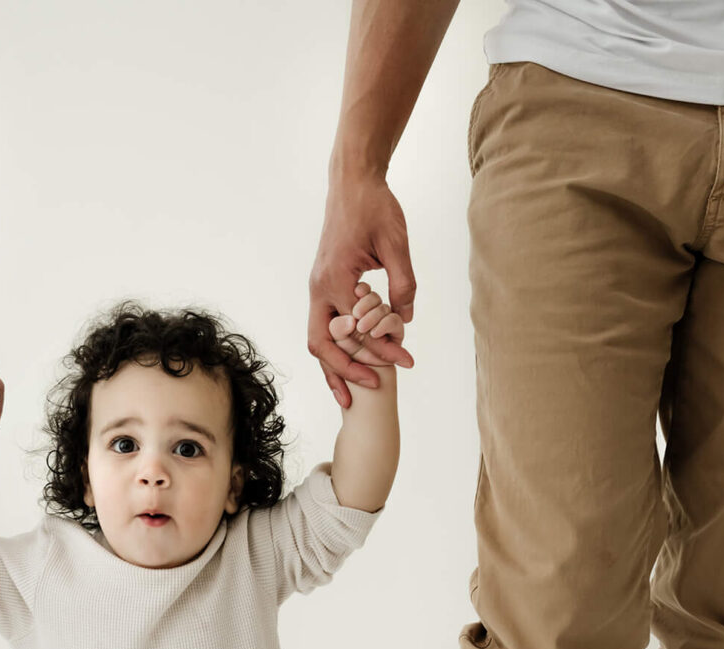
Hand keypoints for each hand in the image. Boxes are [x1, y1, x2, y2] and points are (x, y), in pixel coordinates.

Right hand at [309, 170, 415, 407]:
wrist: (352, 182)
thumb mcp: (396, 244)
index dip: (382, 349)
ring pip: (318, 338)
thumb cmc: (373, 207)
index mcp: (336, 279)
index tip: (405, 361)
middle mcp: (320, 287)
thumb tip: (404, 319)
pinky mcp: (323, 284)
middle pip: (322, 344)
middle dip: (345, 371)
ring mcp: (318, 287)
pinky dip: (335, 346)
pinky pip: (324, 325)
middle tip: (373, 387)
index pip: (357, 329)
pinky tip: (352, 360)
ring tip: (351, 391)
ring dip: (335, 365)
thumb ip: (402, 283)